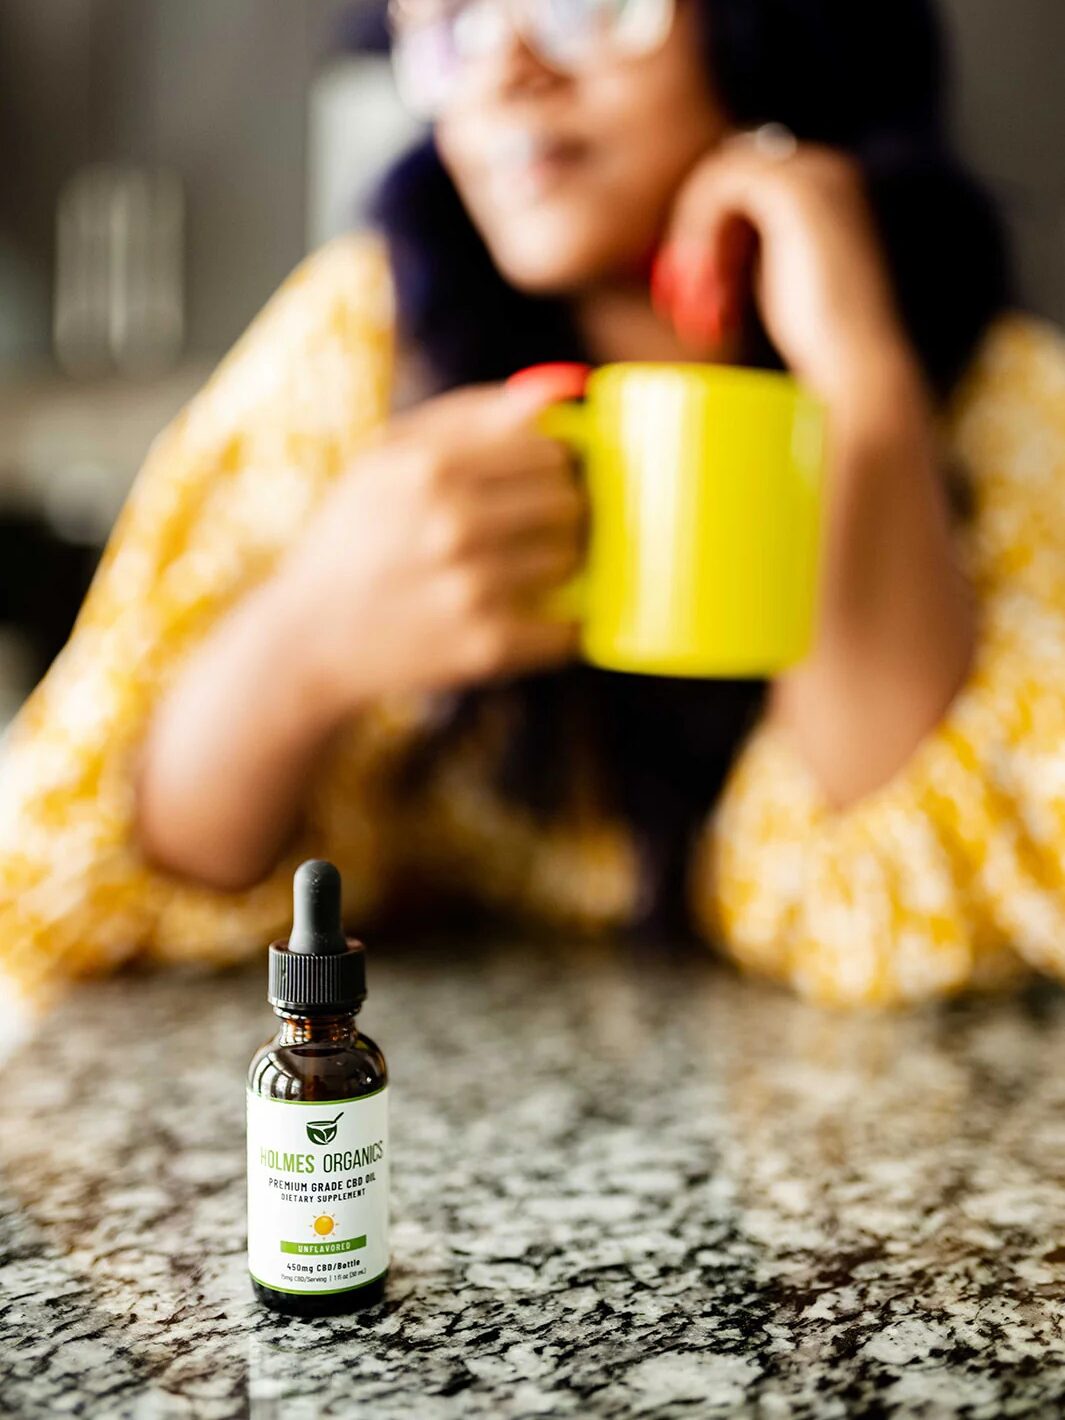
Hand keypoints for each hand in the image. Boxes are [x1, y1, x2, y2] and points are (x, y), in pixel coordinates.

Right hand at [279, 383, 583, 717]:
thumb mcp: (386, 459)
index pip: (548, 452)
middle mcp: (454, 523)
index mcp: (431, 467)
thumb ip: (469, 417)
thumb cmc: (354, 537)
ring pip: (570, 561)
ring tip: (515, 571)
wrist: (309, 640)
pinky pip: (565, 627)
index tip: (538, 479)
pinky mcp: (486, 646)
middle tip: (531, 527)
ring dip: (552, 567)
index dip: (551, 466)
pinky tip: (526, 617)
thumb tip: (553, 394)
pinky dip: (556, 625)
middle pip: (567, 503)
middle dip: (557, 513)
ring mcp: (473, 588)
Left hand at [652, 135, 918, 405]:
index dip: (713, 223)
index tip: (696, 282)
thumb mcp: (777, 282)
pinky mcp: (795, 189)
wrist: (856, 360)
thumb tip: (708, 246)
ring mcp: (815, 173)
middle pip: (733, 170)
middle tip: (684, 284)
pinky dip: (700, 226)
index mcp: (830, 190)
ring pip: (721, 175)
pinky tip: (705, 275)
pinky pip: (722, 186)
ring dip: (695, 229)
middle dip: (699, 223)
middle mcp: (827, 170)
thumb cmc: (819, 341)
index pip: (750, 181)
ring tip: (695, 288)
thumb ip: (751, 251)